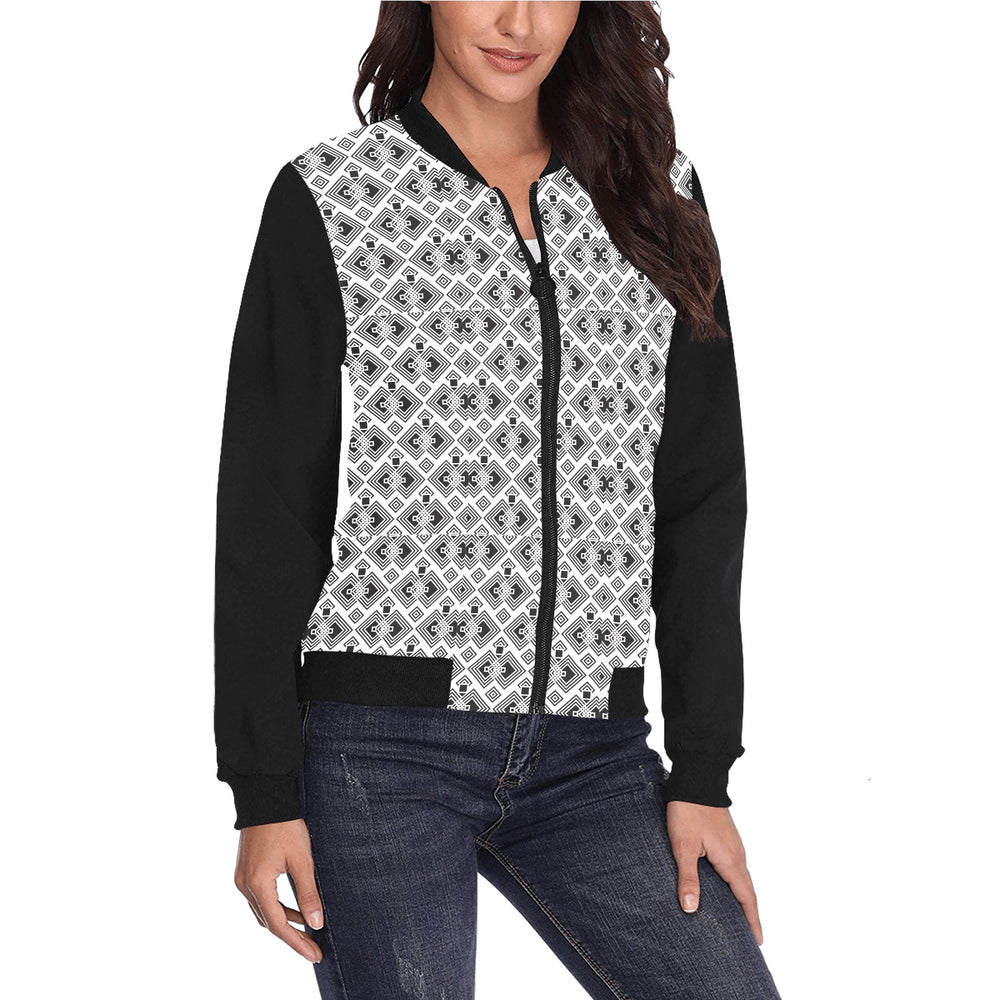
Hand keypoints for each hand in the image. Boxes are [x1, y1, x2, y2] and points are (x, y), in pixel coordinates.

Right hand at [234, 818, 324, 962]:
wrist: (265, 797)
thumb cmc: (284, 825)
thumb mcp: (302, 859)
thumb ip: (308, 893)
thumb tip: (316, 922)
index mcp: (258, 885)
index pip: (279, 926)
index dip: (298, 943)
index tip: (315, 954)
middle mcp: (245, 885)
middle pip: (269, 922)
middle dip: (292, 936)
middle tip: (313, 947)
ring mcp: (242, 877)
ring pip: (263, 911)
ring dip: (284, 921)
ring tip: (307, 928)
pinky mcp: (245, 869)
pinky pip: (260, 898)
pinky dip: (277, 906)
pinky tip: (293, 906)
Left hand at [665, 800, 762, 944]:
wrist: (697, 780)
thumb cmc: (689, 812)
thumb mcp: (684, 846)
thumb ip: (688, 878)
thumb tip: (691, 908)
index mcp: (731, 861)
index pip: (747, 898)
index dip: (752, 920)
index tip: (758, 941)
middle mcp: (738, 855)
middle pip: (748, 891)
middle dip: (749, 914)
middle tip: (749, 937)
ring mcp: (733, 845)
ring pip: (741, 878)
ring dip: (742, 898)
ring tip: (738, 918)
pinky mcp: (726, 838)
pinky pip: (735, 867)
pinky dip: (735, 883)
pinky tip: (724, 886)